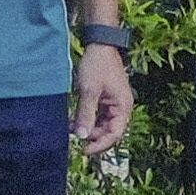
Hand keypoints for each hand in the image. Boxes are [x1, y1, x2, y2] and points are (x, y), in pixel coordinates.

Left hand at [70, 42, 135, 164]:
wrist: (99, 45)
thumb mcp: (89, 91)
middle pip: (108, 132)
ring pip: (102, 125)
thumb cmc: (97, 65)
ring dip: (88, 129)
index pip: (114, 134)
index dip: (100, 145)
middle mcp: (121, 108)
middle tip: (74, 137)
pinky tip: (75, 120)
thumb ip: (86, 114)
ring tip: (72, 128)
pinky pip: (98, 116)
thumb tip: (81, 136)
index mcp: (123, 107)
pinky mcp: (105, 100)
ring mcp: (113, 104)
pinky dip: (87, 120)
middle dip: (92, 137)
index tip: (84, 150)